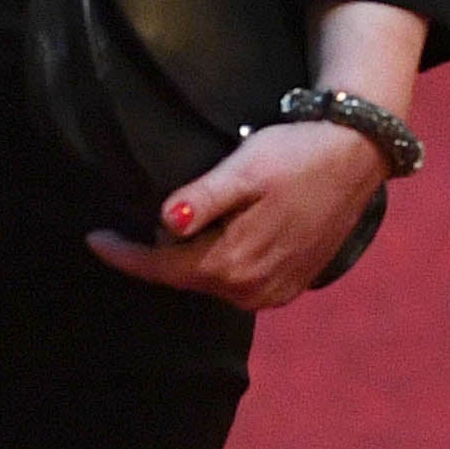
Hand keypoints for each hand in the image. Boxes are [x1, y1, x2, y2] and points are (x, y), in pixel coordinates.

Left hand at [86, 117, 389, 309]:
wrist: (357, 158)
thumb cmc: (296, 154)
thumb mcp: (245, 168)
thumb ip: (205, 198)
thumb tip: (167, 221)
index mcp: (232, 263)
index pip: (160, 267)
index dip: (123, 255)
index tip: (92, 238)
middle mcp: (250, 291)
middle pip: (183, 275)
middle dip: (159, 250)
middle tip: (144, 213)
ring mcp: (272, 294)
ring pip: (210, 279)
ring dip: (192, 254)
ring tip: (191, 217)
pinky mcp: (289, 287)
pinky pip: (237, 281)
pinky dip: (221, 260)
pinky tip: (223, 231)